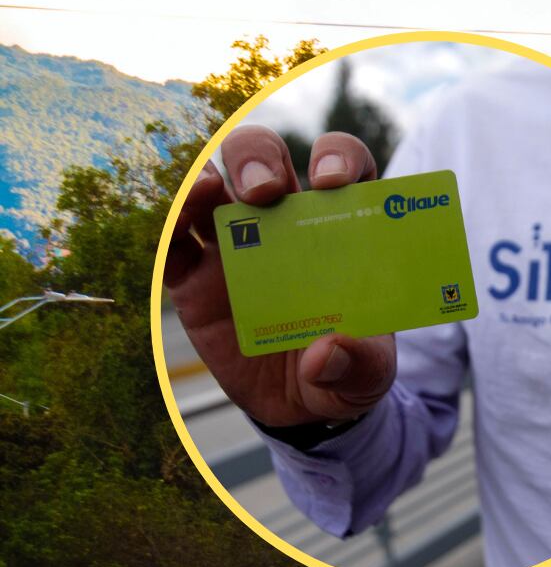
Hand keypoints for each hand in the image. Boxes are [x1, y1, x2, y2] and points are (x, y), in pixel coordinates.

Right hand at [163, 125, 396, 429]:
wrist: (299, 409)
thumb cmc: (344, 372)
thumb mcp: (368, 378)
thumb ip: (361, 365)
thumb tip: (328, 354)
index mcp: (339, 230)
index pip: (343, 170)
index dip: (338, 158)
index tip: (334, 180)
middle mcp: (284, 224)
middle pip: (267, 161)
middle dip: (261, 158)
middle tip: (266, 189)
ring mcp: (234, 245)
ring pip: (211, 185)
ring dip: (207, 176)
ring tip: (210, 188)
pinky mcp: (193, 278)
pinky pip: (172, 241)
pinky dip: (167, 224)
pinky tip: (174, 221)